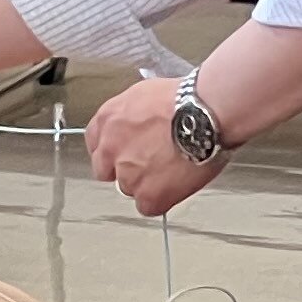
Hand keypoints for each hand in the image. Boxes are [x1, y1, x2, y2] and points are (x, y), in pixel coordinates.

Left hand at [85, 76, 227, 218]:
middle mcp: (111, 147)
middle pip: (107, 170)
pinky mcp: (148, 195)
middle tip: (151, 163)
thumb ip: (132, 115)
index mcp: (108, 119)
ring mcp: (127, 174)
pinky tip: (177, 184)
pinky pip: (149, 206)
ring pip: (130, 189)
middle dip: (125, 169)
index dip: (114, 149)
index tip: (125, 151)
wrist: (205, 114)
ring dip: (147, 183)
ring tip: (173, 169)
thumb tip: (138, 124)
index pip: (96, 143)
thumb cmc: (185, 99)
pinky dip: (162, 199)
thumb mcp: (145, 95)